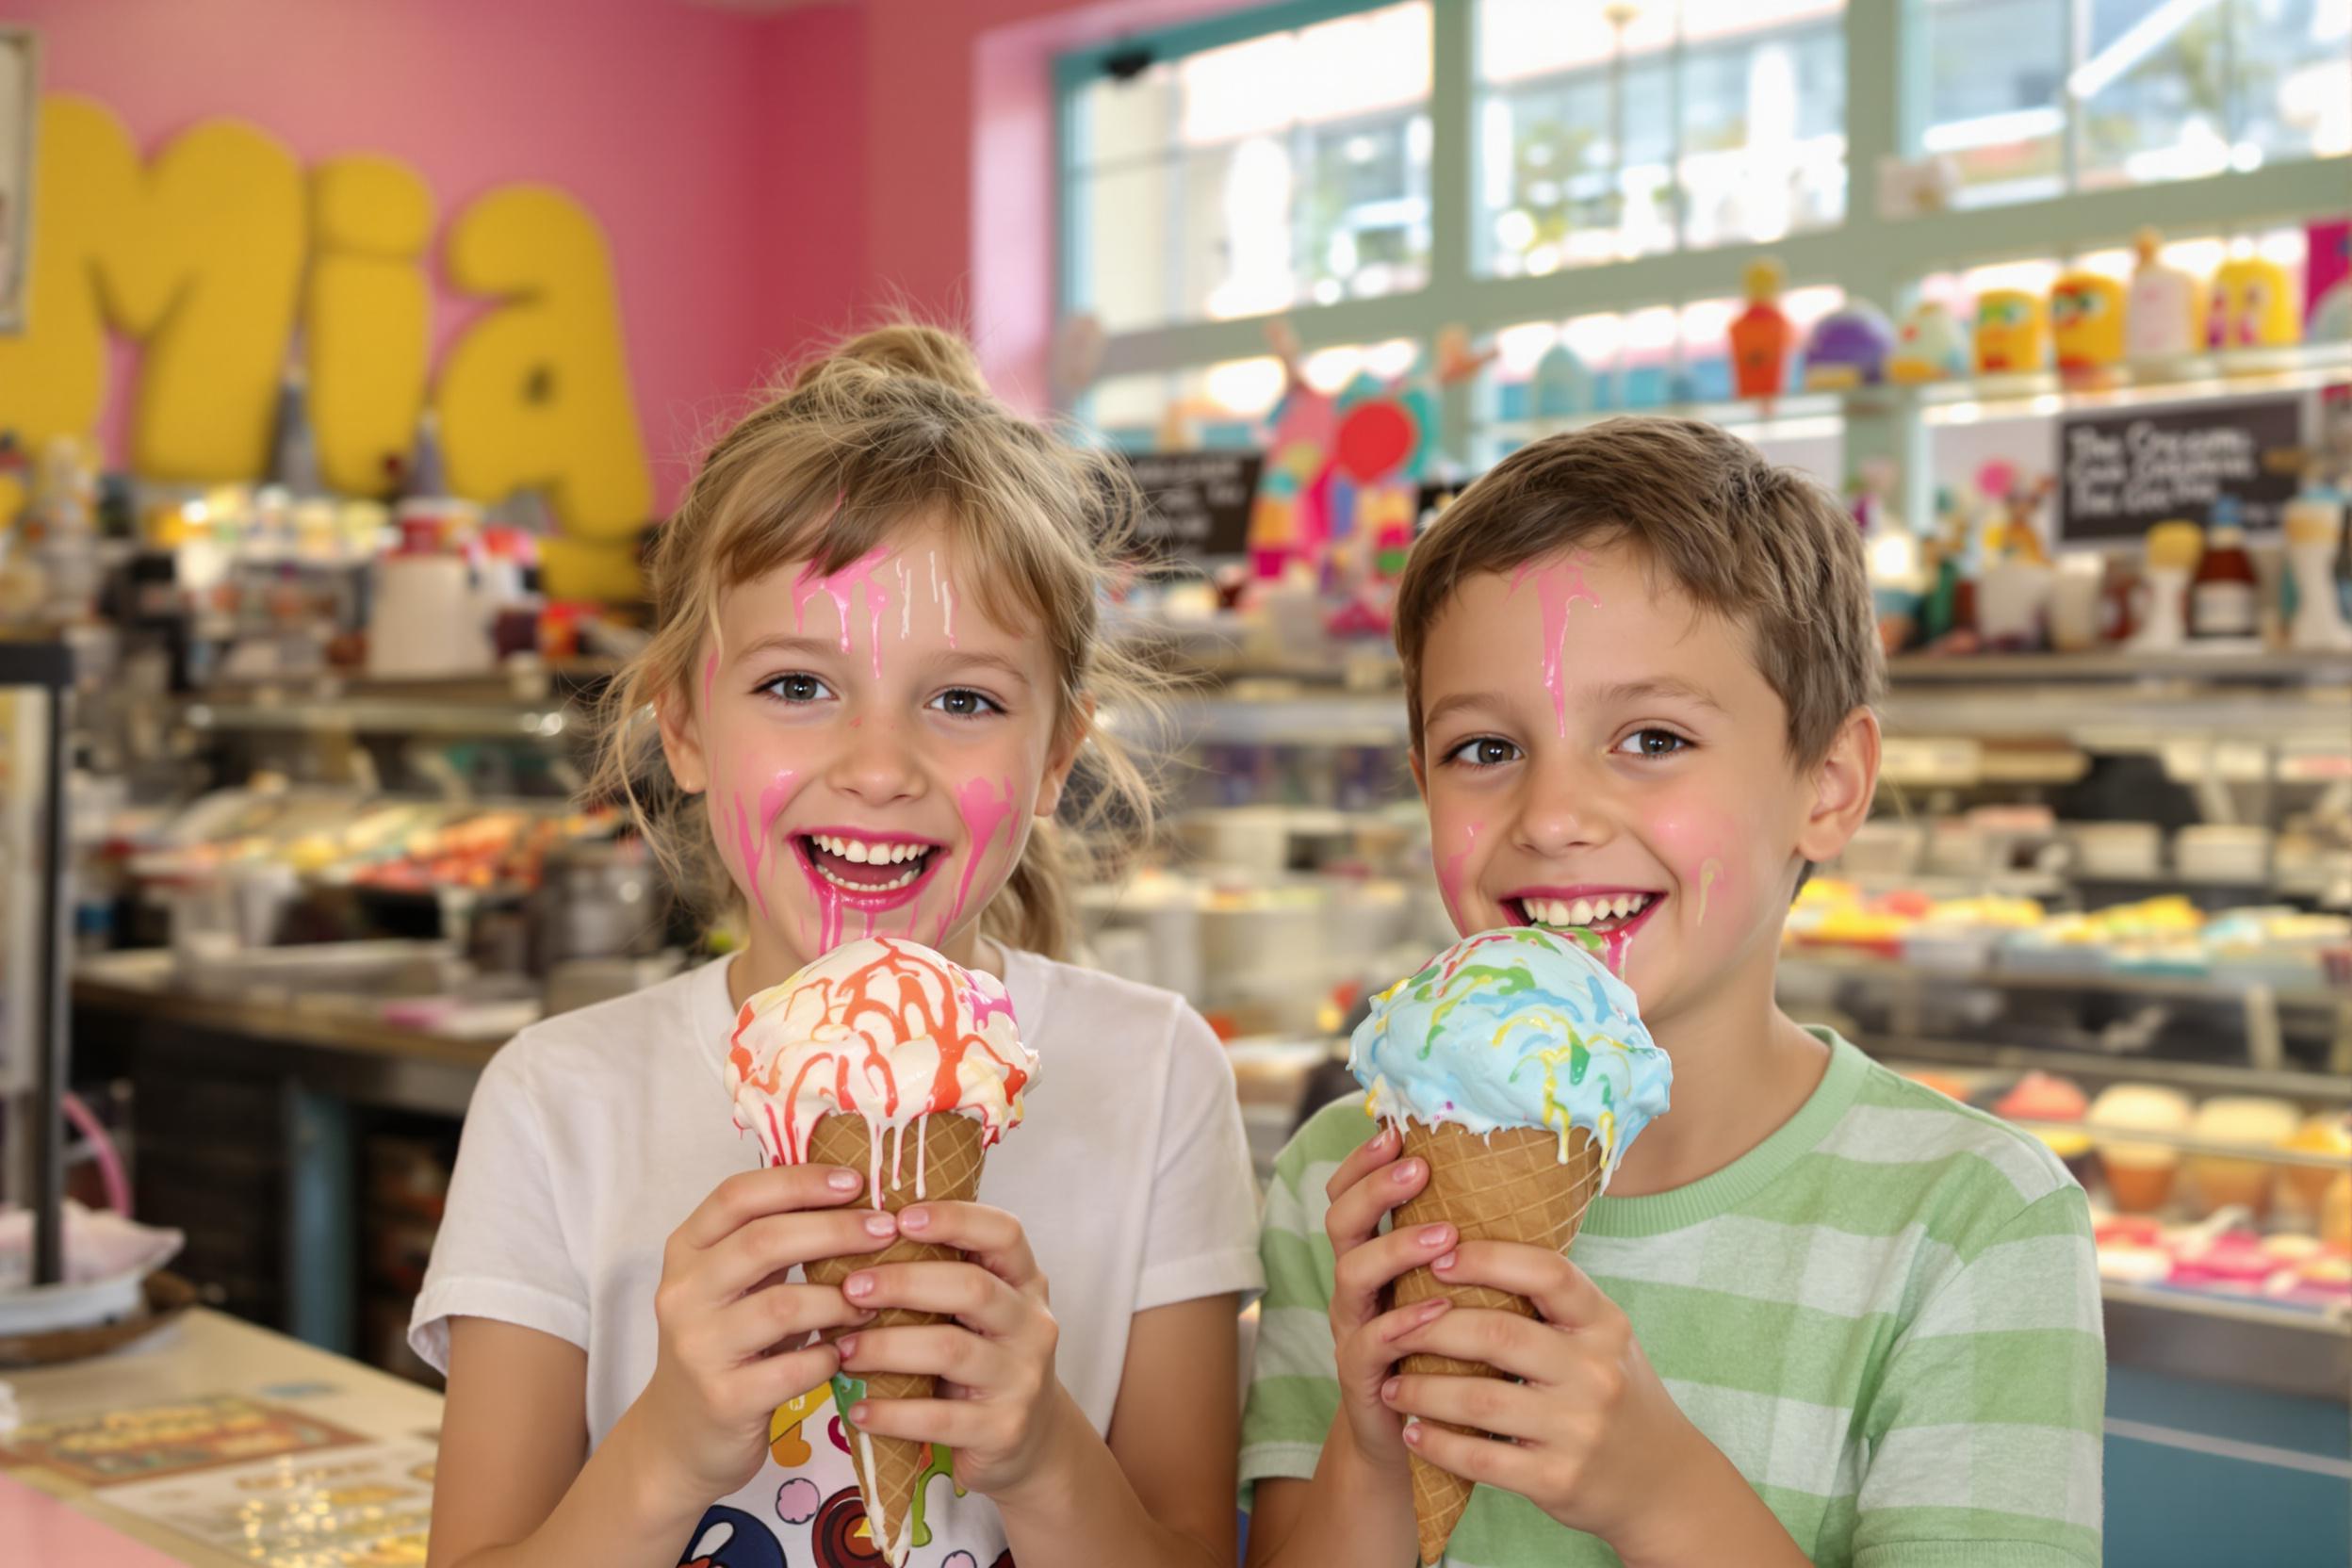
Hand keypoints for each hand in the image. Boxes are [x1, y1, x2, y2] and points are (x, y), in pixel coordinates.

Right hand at [629, 1164, 885, 1502]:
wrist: (681, 1437)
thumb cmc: (727, 1345)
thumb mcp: (736, 1285)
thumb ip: (775, 1243)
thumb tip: (859, 1196)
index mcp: (687, 1251)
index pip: (738, 1196)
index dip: (799, 1181)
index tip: (856, 1181)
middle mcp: (683, 1293)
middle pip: (763, 1242)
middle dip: (835, 1230)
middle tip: (886, 1230)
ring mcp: (698, 1348)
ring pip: (782, 1305)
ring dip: (840, 1299)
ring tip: (874, 1301)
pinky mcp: (722, 1399)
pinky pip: (793, 1368)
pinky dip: (829, 1356)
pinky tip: (844, 1353)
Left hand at [831, 1201, 1068, 1500]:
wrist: (1028, 1440)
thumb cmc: (981, 1358)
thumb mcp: (976, 1312)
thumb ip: (939, 1275)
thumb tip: (851, 1238)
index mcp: (1024, 1282)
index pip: (1003, 1233)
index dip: (954, 1218)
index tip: (899, 1217)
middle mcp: (1031, 1324)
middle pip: (972, 1287)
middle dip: (904, 1282)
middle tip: (850, 1287)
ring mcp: (1021, 1378)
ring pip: (950, 1349)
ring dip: (886, 1347)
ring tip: (841, 1350)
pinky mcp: (1003, 1428)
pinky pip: (939, 1418)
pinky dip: (892, 1412)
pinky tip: (858, 1410)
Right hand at [1320, 1125, 1458, 1475]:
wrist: (1421, 1440)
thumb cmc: (1450, 1354)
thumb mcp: (1455, 1292)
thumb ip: (1468, 1248)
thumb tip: (1525, 1185)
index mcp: (1375, 1256)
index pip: (1352, 1193)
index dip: (1365, 1161)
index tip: (1398, 1130)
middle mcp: (1356, 1286)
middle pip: (1341, 1221)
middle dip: (1375, 1189)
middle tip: (1419, 1168)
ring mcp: (1354, 1328)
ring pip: (1350, 1274)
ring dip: (1395, 1248)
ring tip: (1443, 1235)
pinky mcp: (1362, 1376)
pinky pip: (1367, 1343)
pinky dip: (1400, 1323)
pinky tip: (1436, 1309)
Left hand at [1380, 1241, 1692, 1552]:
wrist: (1664, 1482)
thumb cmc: (1613, 1392)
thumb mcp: (1602, 1338)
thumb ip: (1552, 1302)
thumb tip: (1466, 1246)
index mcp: (1604, 1323)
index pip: (1547, 1272)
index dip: (1488, 1258)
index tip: (1438, 1257)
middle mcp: (1595, 1371)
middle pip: (1498, 1334)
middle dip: (1432, 1328)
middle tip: (1391, 1326)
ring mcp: (1578, 1428)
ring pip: (1479, 1400)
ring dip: (1422, 1391)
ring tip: (1391, 1384)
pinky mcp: (1558, 1479)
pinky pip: (1481, 1459)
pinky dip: (1438, 1444)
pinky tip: (1414, 1433)